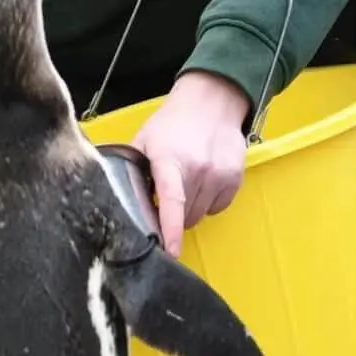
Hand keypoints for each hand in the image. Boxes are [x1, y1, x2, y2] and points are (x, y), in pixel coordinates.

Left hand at [131, 69, 250, 256]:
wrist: (211, 103)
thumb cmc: (172, 123)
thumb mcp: (144, 141)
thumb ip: (134, 169)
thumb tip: (121, 199)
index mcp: (169, 160)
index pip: (171, 201)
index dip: (170, 230)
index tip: (170, 251)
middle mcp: (198, 169)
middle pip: (185, 216)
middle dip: (172, 214)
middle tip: (165, 192)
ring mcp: (219, 175)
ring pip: (200, 215)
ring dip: (189, 208)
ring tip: (184, 182)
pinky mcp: (235, 180)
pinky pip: (217, 207)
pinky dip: (208, 202)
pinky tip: (202, 180)